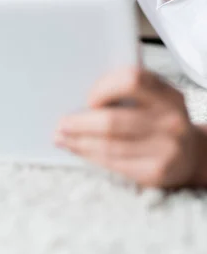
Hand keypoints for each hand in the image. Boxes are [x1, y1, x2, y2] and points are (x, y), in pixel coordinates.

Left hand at [54, 66, 200, 188]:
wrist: (191, 153)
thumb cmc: (160, 119)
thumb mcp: (154, 99)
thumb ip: (126, 92)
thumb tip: (78, 96)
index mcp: (168, 94)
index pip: (132, 80)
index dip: (105, 87)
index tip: (88, 97)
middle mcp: (171, 121)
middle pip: (114, 121)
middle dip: (81, 122)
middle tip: (62, 123)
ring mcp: (166, 149)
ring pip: (110, 146)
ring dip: (79, 142)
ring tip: (62, 138)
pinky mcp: (156, 173)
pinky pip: (115, 164)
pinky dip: (91, 156)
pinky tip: (78, 150)